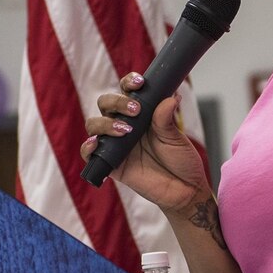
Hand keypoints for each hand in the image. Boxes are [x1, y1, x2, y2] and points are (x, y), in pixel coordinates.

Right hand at [80, 72, 210, 211]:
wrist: (185, 189)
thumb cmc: (181, 160)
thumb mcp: (176, 138)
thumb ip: (166, 118)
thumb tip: (170, 96)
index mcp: (141, 114)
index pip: (127, 91)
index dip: (129, 83)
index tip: (140, 83)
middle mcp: (125, 125)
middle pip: (106, 104)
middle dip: (117, 102)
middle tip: (135, 110)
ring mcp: (115, 144)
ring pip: (95, 125)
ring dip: (105, 123)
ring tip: (125, 130)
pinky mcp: (111, 164)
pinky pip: (89, 154)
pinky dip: (87, 148)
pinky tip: (96, 144)